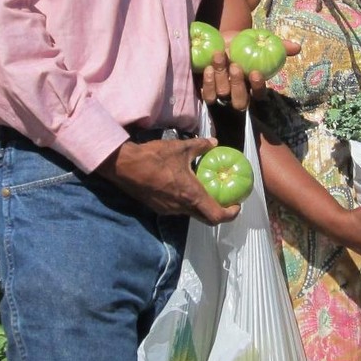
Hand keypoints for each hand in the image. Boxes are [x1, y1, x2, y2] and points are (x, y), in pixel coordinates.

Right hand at [96, 136, 240, 224]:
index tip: (236, 204)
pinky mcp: (158, 208)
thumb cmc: (154, 157)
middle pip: (206, 218)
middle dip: (218, 211)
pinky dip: (186, 202)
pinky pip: (178, 209)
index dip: (231, 214)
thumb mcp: (180, 148)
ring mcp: (168, 210)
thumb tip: (214, 142)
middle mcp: (181, 208)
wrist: (123, 166)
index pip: (216, 216)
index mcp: (191, 195)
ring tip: (205, 189)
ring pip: (191, 214)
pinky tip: (184, 187)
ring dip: (201, 205)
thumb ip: (200, 146)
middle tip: (225, 198)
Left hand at [200, 38, 300, 108]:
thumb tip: (297, 47)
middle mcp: (237, 95)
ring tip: (219, 56)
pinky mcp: (207, 91)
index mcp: (252, 87)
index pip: (259, 94)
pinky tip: (208, 68)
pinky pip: (208, 95)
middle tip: (236, 66)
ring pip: (222, 95)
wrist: (219, 40)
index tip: (256, 72)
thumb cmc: (242, 43)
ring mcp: (221, 95)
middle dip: (237, 85)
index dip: (257, 86)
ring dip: (221, 77)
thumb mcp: (260, 42)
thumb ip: (279, 46)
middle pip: (240, 102)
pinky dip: (208, 83)